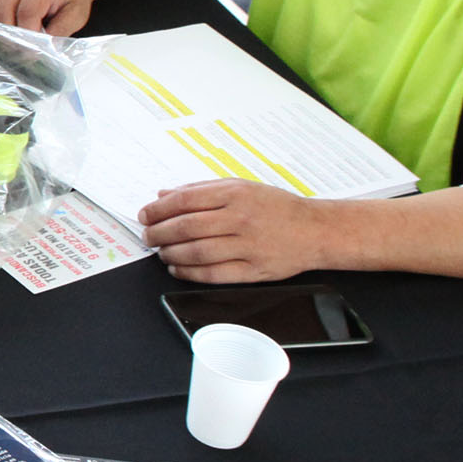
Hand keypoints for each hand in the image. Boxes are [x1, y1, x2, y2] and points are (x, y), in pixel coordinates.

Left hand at [140, 179, 326, 283]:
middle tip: (148, 236)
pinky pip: (214, 274)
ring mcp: (249, 246)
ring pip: (197, 253)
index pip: (184, 201)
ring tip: (161, 253)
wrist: (316, 230)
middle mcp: (241, 219)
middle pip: (187, 228)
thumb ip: (201, 189)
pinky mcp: (255, 270)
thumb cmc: (276, 207)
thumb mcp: (241, 186)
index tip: (145, 215)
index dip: (158, 209)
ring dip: (171, 254)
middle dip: (159, 233)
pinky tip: (178, 269)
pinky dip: (190, 273)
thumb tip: (164, 194)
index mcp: (235, 194)